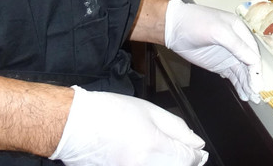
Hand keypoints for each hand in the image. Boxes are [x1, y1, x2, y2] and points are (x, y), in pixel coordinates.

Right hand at [50, 86, 205, 165]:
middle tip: (187, 154)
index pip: (186, 158)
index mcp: (151, 145)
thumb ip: (176, 128)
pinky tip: (148, 158)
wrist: (74, 126)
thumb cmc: (107, 113)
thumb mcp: (149, 111)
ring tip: (161, 153)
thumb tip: (196, 142)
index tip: (199, 152)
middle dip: (184, 162)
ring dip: (168, 164)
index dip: (196, 155)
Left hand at [165, 0, 261, 102]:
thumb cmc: (196, 23)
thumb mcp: (219, 31)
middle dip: (254, 79)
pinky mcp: (220, 64)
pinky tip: (244, 94)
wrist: (174, 27)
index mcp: (240, 31)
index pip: (252, 52)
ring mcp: (228, 55)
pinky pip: (233, 76)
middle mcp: (237, 43)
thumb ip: (237, 45)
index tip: (257, 83)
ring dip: (248, 84)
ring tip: (252, 98)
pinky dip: (239, 85)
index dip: (256, 68)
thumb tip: (253, 60)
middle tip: (256, 95)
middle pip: (249, 64)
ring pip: (242, 72)